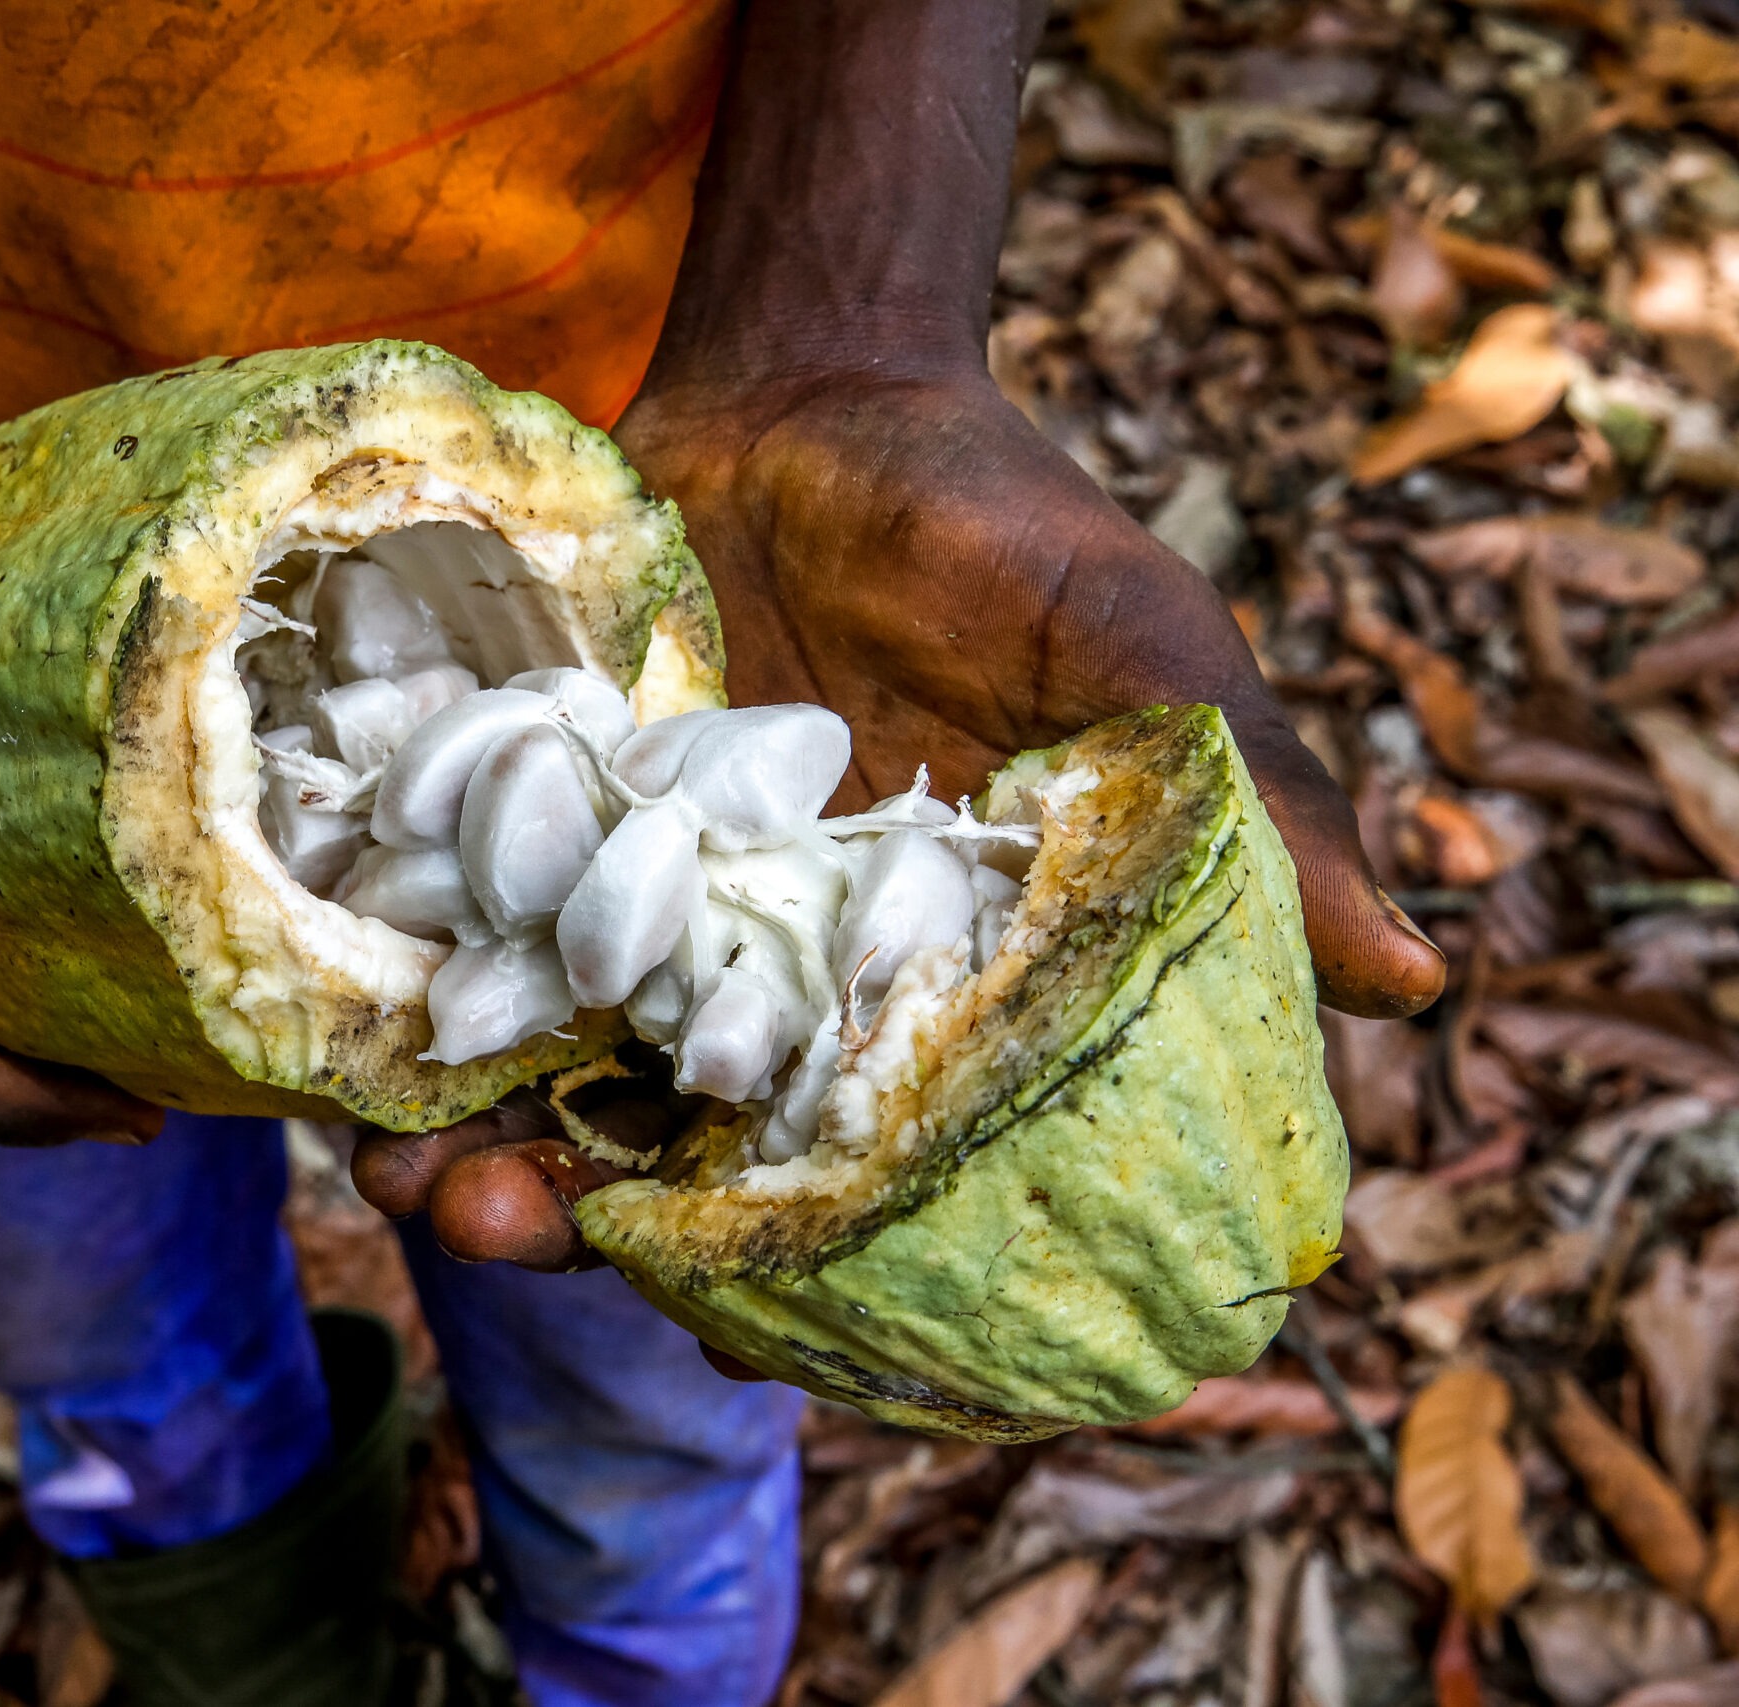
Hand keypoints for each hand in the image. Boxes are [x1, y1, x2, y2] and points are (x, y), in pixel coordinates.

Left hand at [354, 364, 1442, 1276]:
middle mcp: (783, 987)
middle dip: (602, 1226)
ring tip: (406, 1188)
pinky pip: (475, 966)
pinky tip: (343, 1068)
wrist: (809, 387)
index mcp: (930, 985)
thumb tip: (1416, 981)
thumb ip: (1240, 797)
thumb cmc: (993, 515)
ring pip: (563, 1085)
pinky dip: (414, 1023)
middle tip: (509, 1242)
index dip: (818, 1260)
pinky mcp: (544, 848)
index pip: (879, 1166)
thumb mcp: (1126, 637)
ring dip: (478, 1152)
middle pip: (693, 1154)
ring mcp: (650, 924)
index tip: (750, 1316)